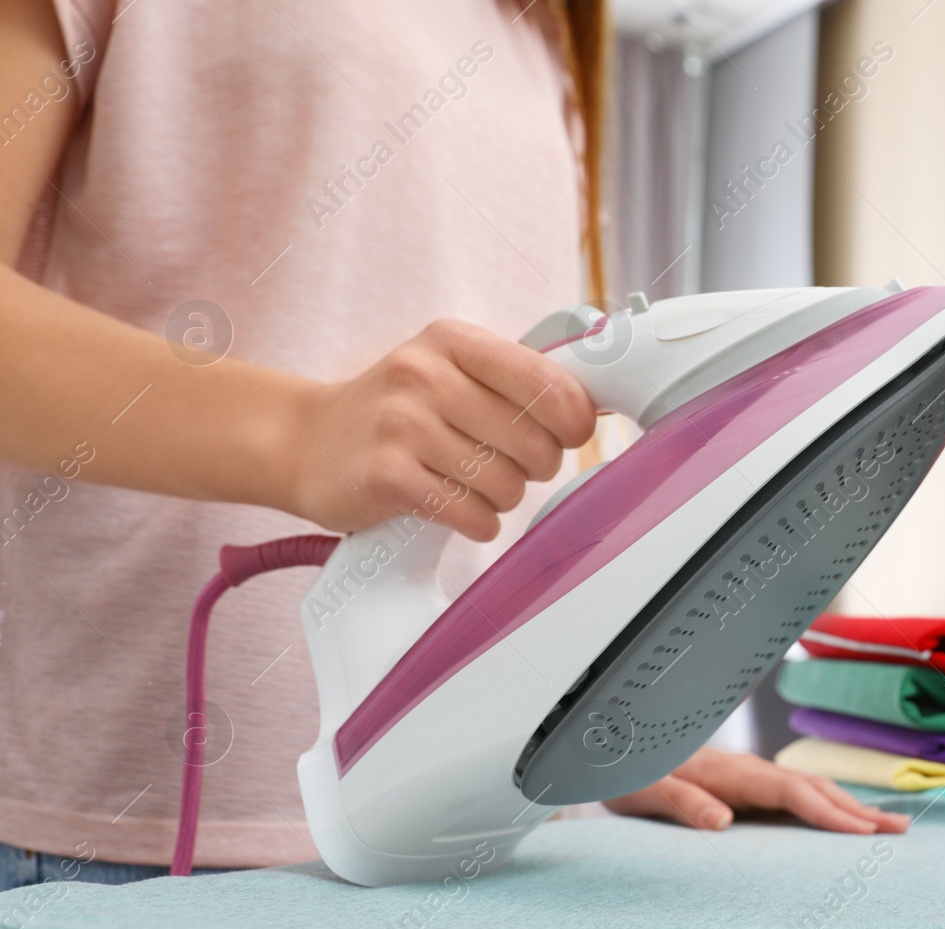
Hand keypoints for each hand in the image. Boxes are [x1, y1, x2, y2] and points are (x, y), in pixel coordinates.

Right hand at [288, 319, 595, 539]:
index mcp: (452, 341)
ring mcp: (402, 425)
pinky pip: (472, 515)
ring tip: (473, 485)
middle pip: (534, 442)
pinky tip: (458, 509)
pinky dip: (478, 522)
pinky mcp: (388, 477)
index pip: (548, 382)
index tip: (571, 434)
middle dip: (537, 466)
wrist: (303, 441)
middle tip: (512, 466)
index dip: (574, 419)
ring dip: (502, 497)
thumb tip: (592, 407)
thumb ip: (513, 380)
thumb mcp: (447, 370)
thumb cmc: (394, 411)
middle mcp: (425, 375)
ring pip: (506, 483)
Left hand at [604, 748, 910, 833]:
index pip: (792, 793)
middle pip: (814, 788)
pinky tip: (843, 818)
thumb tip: (720, 820)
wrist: (618, 750)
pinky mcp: (747, 786)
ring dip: (850, 807)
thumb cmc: (630, 775)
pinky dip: (829, 805)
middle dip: (858, 810)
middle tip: (900, 832)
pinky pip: (798, 795)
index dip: (829, 813)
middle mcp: (749, 771)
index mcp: (731, 773)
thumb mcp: (643, 792)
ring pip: (811, 789)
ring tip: (888, 826)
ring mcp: (751, 776)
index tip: (863, 833)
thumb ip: (680, 803)